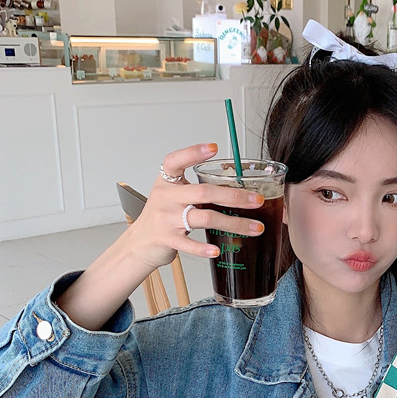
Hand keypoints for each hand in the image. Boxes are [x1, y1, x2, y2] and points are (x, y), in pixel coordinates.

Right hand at [124, 143, 265, 268]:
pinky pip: (188, 243)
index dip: (193, 153)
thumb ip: (198, 190)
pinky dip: (203, 248)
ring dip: (234, 223)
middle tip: (256, 200)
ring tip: (255, 227)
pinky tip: (217, 250)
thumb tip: (238, 189)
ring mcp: (166, 218)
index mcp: (168, 182)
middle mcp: (166, 197)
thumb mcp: (174, 195)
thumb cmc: (163, 216)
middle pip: (203, 192)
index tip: (213, 147)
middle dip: (234, 196)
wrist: (141, 242)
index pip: (176, 161)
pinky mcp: (167, 239)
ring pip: (205, 218)